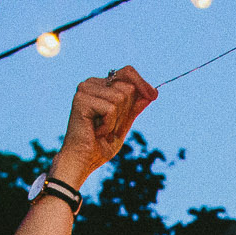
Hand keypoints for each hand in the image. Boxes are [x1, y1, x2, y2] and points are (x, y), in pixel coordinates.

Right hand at [50, 67, 157, 189]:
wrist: (83, 160)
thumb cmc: (100, 145)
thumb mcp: (123, 124)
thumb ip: (134, 108)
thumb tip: (153, 93)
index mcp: (101, 86)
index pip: (127, 72)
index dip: (142, 83)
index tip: (154, 96)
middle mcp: (91, 84)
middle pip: (128, 87)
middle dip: (127, 112)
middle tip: (111, 128)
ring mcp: (85, 89)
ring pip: (120, 97)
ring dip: (117, 121)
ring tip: (102, 131)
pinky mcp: (81, 99)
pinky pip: (111, 109)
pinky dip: (108, 125)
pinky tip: (96, 132)